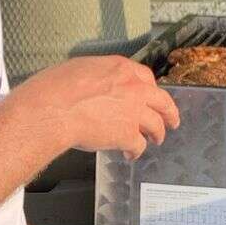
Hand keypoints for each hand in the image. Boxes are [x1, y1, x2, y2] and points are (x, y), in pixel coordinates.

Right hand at [17, 54, 180, 161]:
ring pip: (156, 125)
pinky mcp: (128, 134)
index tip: (151, 96)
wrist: (53, 109)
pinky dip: (136, 151)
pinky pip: (139, 145)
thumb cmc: (55, 88)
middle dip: (169, 112)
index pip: (146, 78)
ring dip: (157, 134)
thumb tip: (93, 85)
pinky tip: (131, 155)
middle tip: (172, 120)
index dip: (150, 90)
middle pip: (162, 101)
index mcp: (121, 69)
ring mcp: (134, 112)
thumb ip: (96, 77)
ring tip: (155, 140)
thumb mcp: (78, 69)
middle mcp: (134, 88)